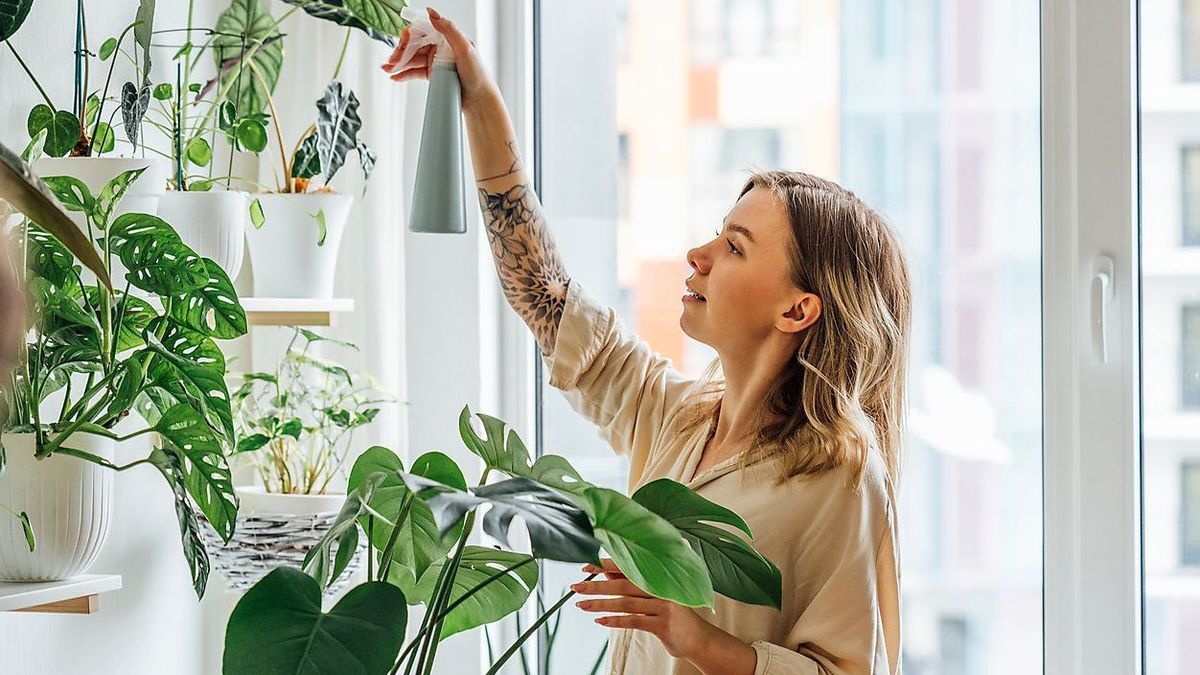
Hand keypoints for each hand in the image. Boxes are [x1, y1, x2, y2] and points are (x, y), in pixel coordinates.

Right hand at [381, 7, 500, 114]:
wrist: (480, 100)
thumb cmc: (478, 75)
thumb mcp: (465, 49)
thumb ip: (449, 29)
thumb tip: (431, 13)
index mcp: (447, 37)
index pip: (422, 30)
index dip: (409, 36)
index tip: (402, 45)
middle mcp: (440, 46)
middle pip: (414, 45)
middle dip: (400, 52)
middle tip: (392, 61)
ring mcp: (435, 60)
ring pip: (412, 58)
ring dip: (398, 63)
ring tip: (388, 69)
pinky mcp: (433, 73)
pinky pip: (415, 71)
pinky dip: (404, 73)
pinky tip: (395, 76)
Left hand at [571, 559, 723, 661]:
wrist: (699, 638)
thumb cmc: (672, 614)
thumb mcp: (654, 596)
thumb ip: (632, 583)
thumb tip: (605, 573)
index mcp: (658, 576)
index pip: (628, 567)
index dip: (606, 565)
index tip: (585, 567)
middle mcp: (661, 587)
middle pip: (623, 583)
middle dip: (597, 585)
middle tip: (576, 586)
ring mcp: (664, 605)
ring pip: (626, 602)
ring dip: (601, 603)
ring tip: (581, 604)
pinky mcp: (664, 624)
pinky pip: (635, 621)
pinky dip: (615, 621)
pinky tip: (600, 620)